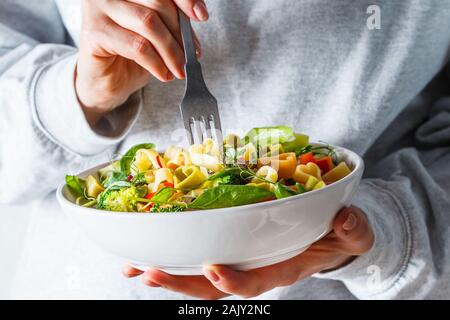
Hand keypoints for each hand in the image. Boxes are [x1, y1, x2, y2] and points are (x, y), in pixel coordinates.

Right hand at [76, 0, 206, 123]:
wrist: (105, 81)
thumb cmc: (132, 53)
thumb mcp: (158, 32)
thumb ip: (172, 18)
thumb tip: (199, 14)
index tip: (201, 16)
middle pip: (158, 2)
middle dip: (180, 33)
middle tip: (192, 56)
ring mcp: (98, 8)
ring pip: (149, 23)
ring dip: (171, 51)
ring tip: (179, 69)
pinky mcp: (94, 32)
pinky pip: (137, 46)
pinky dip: (156, 63)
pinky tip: (163, 74)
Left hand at [123, 206, 373, 298]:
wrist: (332, 237)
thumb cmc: (340, 235)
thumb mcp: (353, 231)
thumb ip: (351, 229)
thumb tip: (346, 219)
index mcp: (283, 267)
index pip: (255, 281)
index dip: (234, 281)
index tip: (213, 270)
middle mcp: (257, 268)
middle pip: (214, 286)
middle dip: (182, 283)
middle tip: (149, 273)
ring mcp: (243, 260)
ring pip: (200, 277)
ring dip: (168, 272)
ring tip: (135, 267)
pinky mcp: (235, 248)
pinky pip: (201, 257)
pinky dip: (175, 256)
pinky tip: (151, 250)